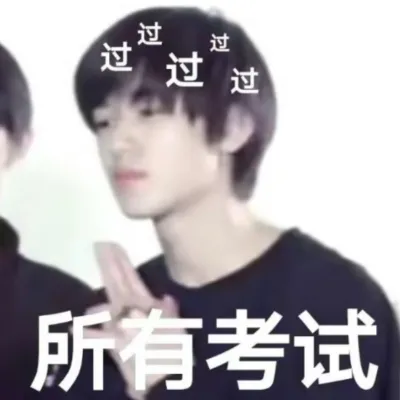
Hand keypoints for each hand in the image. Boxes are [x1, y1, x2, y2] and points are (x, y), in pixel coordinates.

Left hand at [83, 242, 183, 398]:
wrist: (162, 375)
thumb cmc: (172, 346)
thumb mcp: (176, 323)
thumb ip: (169, 309)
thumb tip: (165, 298)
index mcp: (142, 302)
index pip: (128, 274)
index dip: (119, 259)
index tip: (110, 244)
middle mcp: (126, 309)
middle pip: (115, 282)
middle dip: (108, 263)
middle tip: (100, 246)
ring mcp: (116, 326)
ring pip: (103, 307)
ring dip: (101, 299)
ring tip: (96, 302)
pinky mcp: (110, 343)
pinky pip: (96, 337)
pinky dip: (87, 333)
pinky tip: (75, 330)